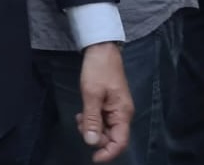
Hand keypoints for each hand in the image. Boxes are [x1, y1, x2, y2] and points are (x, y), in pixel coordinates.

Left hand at [77, 41, 131, 162]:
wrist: (101, 49)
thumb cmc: (99, 68)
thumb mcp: (91, 94)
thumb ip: (91, 119)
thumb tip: (91, 142)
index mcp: (122, 113)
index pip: (120, 142)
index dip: (108, 153)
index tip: (93, 157)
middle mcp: (122, 114)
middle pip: (112, 138)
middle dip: (96, 137)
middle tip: (80, 124)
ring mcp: (116, 109)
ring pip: (105, 130)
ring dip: (92, 129)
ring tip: (80, 116)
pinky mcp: (109, 105)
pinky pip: (102, 121)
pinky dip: (92, 121)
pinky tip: (83, 113)